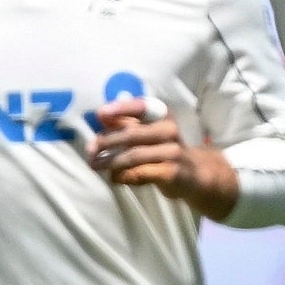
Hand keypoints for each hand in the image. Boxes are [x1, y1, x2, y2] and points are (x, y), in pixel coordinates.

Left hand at [86, 97, 241, 219]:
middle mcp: (169, 130)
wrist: (196, 175)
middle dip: (106, 141)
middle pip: (132, 134)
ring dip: (111, 161)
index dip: (121, 108)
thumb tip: (101, 115)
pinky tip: (115, 178)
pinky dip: (124, 176)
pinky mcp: (172, 173)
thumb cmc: (164, 149)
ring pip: (134, 155)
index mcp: (162, 115)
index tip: (101, 114)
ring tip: (96, 165)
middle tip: (89, 150)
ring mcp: (173, 152)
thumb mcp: (148, 132)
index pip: (142, 106)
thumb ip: (126, 123)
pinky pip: (142, 173)